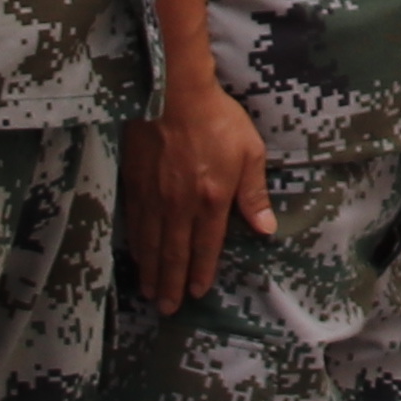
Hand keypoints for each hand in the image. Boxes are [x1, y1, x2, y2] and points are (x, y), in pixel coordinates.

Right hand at [126, 86, 278, 311]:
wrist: (172, 91)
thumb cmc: (216, 118)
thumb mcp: (249, 152)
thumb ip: (254, 193)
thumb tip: (266, 228)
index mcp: (211, 200)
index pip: (206, 247)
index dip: (201, 272)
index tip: (197, 293)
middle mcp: (180, 205)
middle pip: (174, 253)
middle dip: (172, 284)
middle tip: (168, 309)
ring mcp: (154, 196)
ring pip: (151, 243)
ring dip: (151, 271)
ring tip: (150, 292)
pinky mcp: (134, 183)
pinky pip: (134, 223)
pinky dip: (136, 245)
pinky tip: (136, 257)